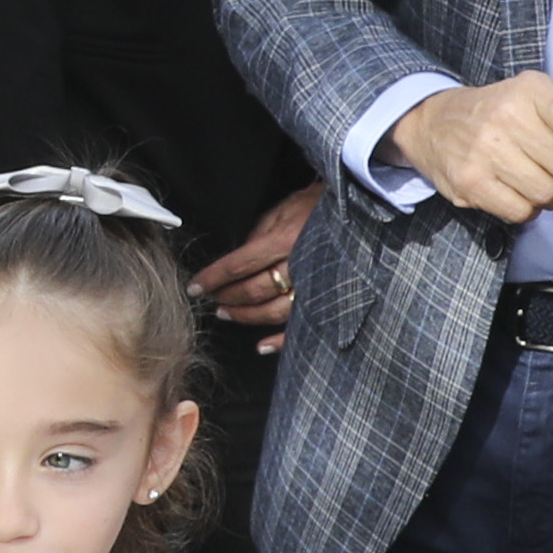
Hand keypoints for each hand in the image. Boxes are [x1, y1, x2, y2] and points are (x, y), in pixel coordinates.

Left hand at [188, 184, 321, 346]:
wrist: (357, 212)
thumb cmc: (317, 206)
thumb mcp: (282, 209)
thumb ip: (257, 234)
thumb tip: (237, 259)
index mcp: (285, 240)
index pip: (239, 264)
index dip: (214, 278)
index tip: (195, 287)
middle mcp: (300, 264)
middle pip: (254, 290)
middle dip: (228, 297)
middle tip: (211, 299)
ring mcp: (315, 285)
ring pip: (273, 311)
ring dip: (246, 316)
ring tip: (227, 314)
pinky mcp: (326, 298)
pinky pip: (301, 325)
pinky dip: (280, 341)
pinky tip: (261, 346)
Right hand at [386, 74, 552, 221]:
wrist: (434, 123)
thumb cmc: (497, 113)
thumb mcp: (535, 99)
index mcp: (532, 89)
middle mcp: (508, 116)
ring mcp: (486, 150)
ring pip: (546, 194)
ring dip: (550, 197)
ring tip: (538, 184)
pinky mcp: (470, 181)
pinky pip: (520, 212)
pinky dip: (527, 210)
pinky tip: (517, 194)